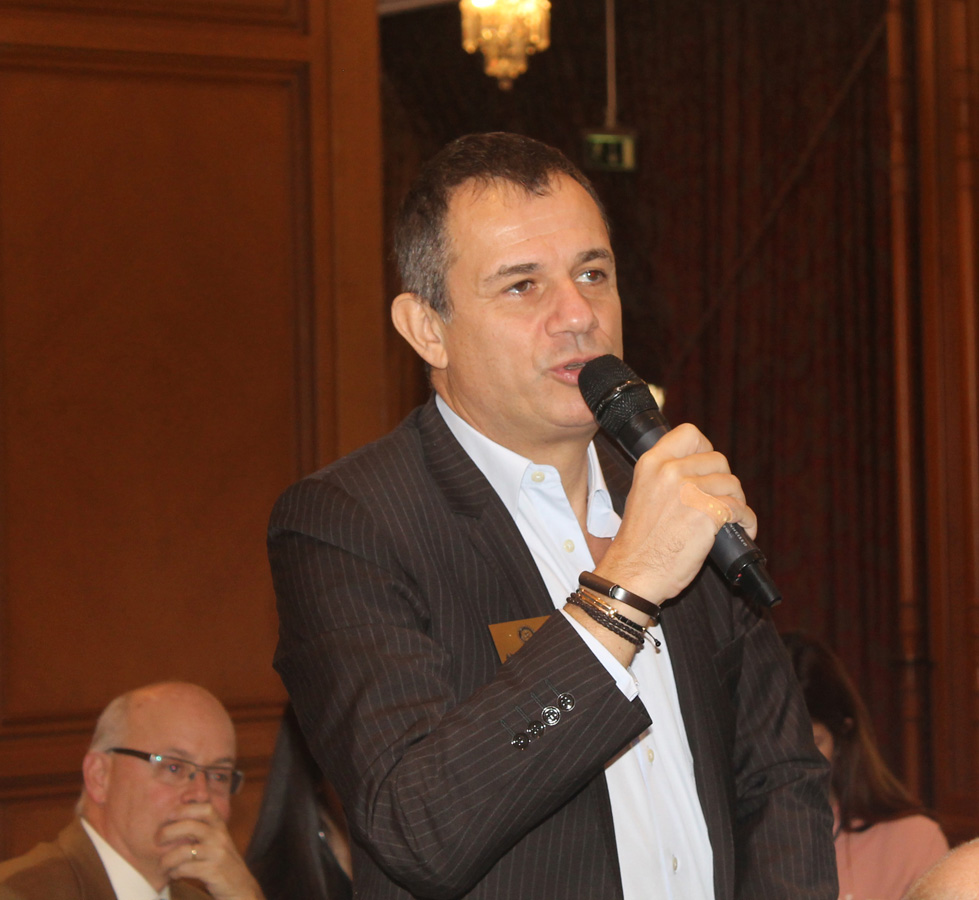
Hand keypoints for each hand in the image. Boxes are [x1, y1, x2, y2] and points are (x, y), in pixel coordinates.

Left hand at [158, 802, 265, 899]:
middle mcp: (220, 837)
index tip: (170, 815)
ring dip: (167, 859)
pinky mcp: (213, 871)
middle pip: (191, 825)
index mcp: (220, 827)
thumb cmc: (223, 863)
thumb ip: (205, 827)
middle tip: (157, 840)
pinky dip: (175, 872)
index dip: (186, 808)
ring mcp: (217, 854)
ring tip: (162, 865)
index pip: (206, 808)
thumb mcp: (218, 841)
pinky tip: (174, 874)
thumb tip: (181, 810)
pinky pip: (186, 869)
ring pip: (184, 850)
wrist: (241, 888)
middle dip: (169, 831)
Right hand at [596, 422, 755, 603]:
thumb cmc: (639, 543)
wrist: (633, 573)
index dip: (705, 449)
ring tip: (732, 517)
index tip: (708, 467)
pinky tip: (742, 529)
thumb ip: (666, 478)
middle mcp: (670, 472)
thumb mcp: (643, 495)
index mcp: (651, 464)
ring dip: (737, 502)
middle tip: (721, 500)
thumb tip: (698, 473)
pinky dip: (746, 521)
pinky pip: (739, 509)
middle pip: (718, 460)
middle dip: (724, 481)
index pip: (689, 434)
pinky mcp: (707, 514)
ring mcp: (689, 492)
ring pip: (732, 484)